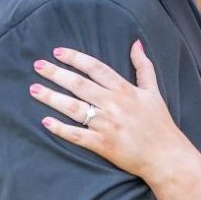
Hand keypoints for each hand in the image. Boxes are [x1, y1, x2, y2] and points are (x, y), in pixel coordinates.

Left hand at [30, 41, 182, 177]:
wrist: (166, 155)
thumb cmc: (159, 123)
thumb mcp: (153, 90)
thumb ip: (144, 66)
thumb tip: (136, 43)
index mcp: (125, 89)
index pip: (95, 68)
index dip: (75, 58)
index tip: (57, 52)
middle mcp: (113, 104)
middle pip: (79, 85)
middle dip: (56, 74)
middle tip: (37, 65)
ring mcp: (107, 125)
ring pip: (74, 108)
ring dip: (52, 98)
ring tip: (34, 89)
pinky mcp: (103, 145)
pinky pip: (77, 135)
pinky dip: (60, 129)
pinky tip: (46, 122)